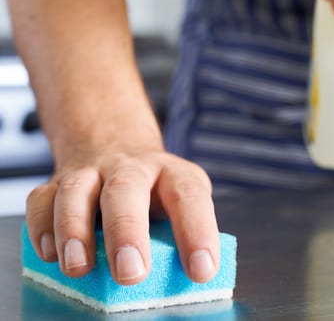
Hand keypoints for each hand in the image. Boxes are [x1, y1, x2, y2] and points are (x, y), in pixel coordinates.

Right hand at [25, 148, 218, 284]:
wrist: (115, 143)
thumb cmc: (152, 186)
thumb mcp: (177, 200)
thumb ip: (177, 233)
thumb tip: (181, 281)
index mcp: (170, 172)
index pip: (189, 195)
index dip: (197, 230)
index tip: (202, 270)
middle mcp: (131, 167)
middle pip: (126, 188)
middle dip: (126, 230)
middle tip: (131, 272)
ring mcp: (92, 171)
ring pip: (77, 190)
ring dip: (74, 229)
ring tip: (79, 266)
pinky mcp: (58, 181)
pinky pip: (42, 199)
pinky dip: (42, 227)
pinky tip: (51, 254)